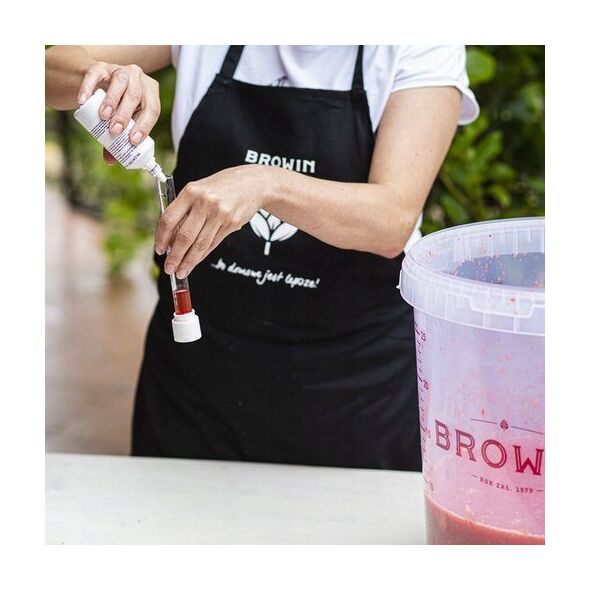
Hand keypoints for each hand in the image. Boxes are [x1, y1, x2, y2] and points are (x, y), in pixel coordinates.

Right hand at [77, 62, 160, 162]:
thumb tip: (111, 161)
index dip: (145, 125)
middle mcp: (138, 78)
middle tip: (115, 131)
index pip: (153, 109)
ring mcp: (120, 70)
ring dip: (112, 101)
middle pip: (136, 96)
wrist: (97, 82)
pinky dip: (88, 88)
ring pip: (120, 83)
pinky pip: (95, 74)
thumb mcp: (121, 120)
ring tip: (103, 117)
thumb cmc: (117, 105)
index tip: (133, 140)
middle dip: (125, 115)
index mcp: (150, 92)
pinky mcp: (100, 66)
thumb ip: (118, 138)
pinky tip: (83, 102)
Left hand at [155, 165, 279, 278]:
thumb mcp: (199, 190)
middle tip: (169, 268)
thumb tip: (170, 238)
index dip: (161, 237)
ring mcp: (219, 214)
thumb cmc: (221, 187)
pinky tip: (195, 262)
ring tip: (181, 271)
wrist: (252, 183)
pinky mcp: (231, 223)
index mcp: (191, 191)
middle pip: (184, 236)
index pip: (169, 218)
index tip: (159, 249)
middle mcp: (204, 202)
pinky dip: (202, 255)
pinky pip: (213, 243)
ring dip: (188, 261)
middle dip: (175, 256)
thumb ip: (185, 209)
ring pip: (200, 244)